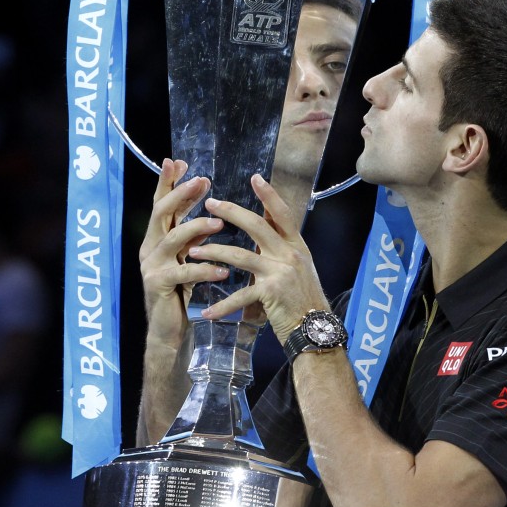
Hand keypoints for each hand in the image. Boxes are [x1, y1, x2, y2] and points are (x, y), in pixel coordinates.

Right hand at [139, 158, 231, 344]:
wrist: (169, 329)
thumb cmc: (181, 292)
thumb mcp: (187, 258)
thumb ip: (193, 237)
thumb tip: (213, 213)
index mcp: (157, 238)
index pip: (161, 204)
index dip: (169, 182)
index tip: (181, 161)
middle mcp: (150, 247)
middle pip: (161, 212)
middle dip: (180, 194)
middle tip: (202, 180)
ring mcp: (152, 266)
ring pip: (172, 238)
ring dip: (196, 228)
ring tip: (219, 224)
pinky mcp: (159, 285)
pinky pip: (183, 272)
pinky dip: (204, 269)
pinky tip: (223, 270)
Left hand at [187, 174, 329, 342]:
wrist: (315, 329)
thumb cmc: (304, 298)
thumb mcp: (299, 267)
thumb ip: (282, 247)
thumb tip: (265, 224)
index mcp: (296, 246)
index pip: (282, 213)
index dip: (269, 195)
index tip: (255, 177)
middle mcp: (289, 255)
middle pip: (257, 226)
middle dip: (231, 212)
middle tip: (210, 204)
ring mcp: (280, 273)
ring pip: (241, 256)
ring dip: (214, 253)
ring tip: (192, 253)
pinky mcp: (270, 293)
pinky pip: (240, 296)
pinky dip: (222, 306)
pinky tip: (206, 312)